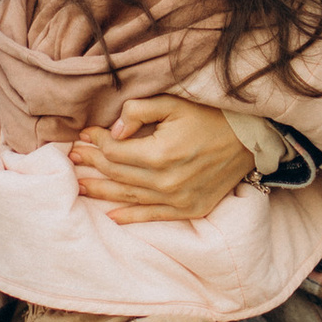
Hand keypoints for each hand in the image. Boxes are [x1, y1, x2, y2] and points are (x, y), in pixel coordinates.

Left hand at [69, 96, 251, 223]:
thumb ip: (139, 110)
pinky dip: (130, 217)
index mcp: (161, 153)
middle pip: (117, 175)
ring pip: (129, 197)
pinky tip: (110, 215)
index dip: (95, 142)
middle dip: (92, 165)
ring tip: (79, 186)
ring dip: (101, 191)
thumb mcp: (174, 103)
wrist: (248, 139)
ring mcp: (178, 199)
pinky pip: (152, 216)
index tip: (83, 135)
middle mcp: (167, 181)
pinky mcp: (189, 209)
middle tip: (72, 158)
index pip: (114, 151)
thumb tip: (113, 129)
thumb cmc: (210, 116)